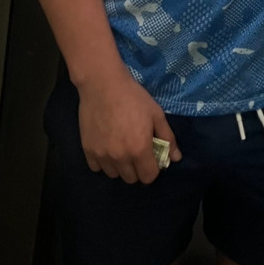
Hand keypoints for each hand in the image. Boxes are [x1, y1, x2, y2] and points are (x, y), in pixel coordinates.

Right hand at [77, 70, 182, 184]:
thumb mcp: (156, 114)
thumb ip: (168, 138)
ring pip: (114, 174)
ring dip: (120, 167)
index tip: (151, 158)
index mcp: (140, 150)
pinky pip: (97, 168)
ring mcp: (102, 155)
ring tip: (121, 149)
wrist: (103, 86)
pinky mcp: (87, 150)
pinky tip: (107, 147)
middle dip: (137, 169)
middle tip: (137, 152)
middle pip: (131, 179)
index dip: (152, 170)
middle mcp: (120, 158)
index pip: (148, 177)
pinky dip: (103, 162)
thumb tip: (176, 158)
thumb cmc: (134, 98)